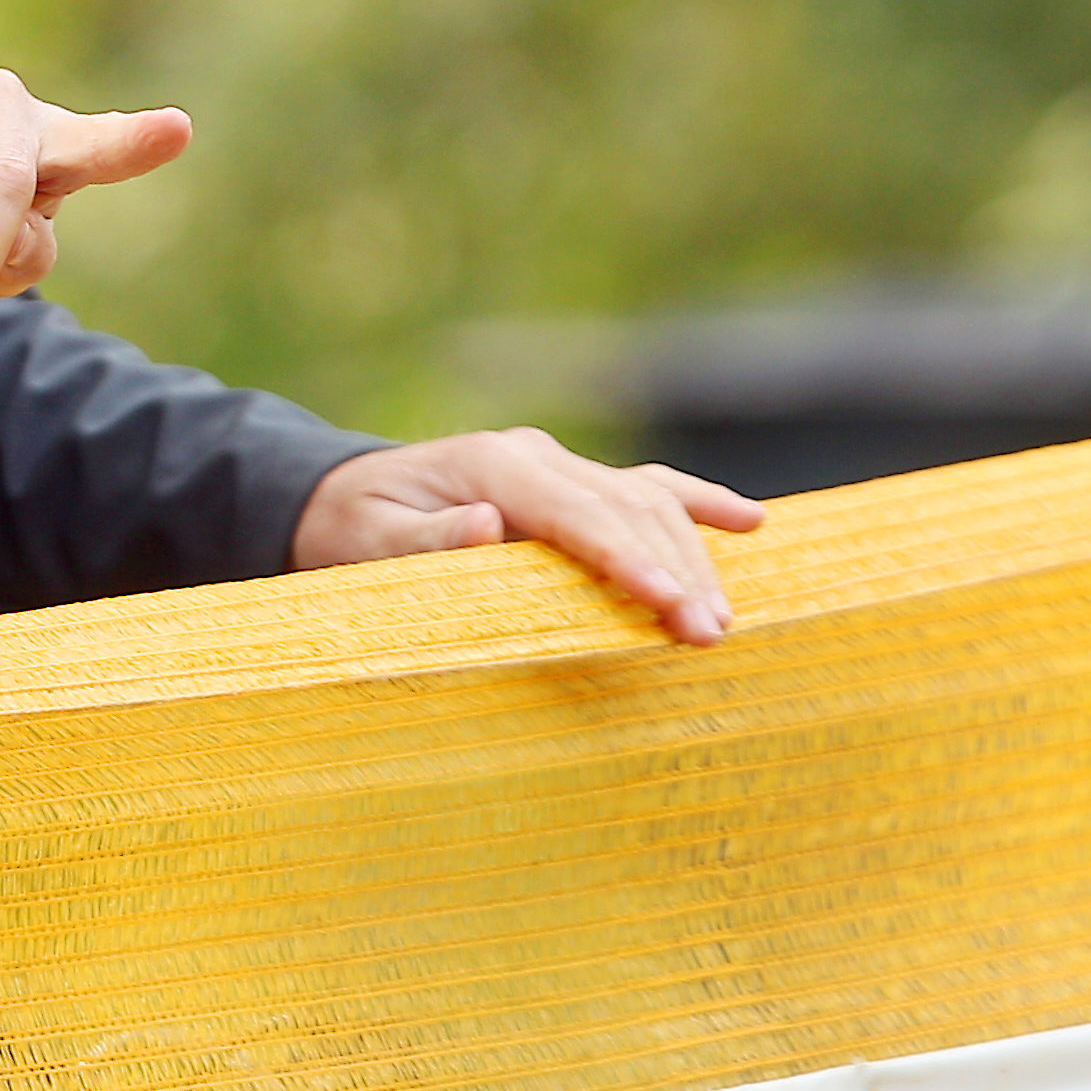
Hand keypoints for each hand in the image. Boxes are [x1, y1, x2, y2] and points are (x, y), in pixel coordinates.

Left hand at [287, 427, 763, 643]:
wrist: (337, 496)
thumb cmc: (349, 529)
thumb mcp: (366, 540)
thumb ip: (423, 538)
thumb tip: (485, 526)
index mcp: (490, 465)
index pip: (573, 514)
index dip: (622, 557)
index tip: (664, 601)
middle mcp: (533, 456)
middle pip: (624, 508)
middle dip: (673, 570)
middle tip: (708, 634)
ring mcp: (557, 464)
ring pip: (646, 501)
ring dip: (693, 555)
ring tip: (722, 619)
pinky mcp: (570, 483)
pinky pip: (645, 487)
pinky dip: (698, 503)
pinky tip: (752, 523)